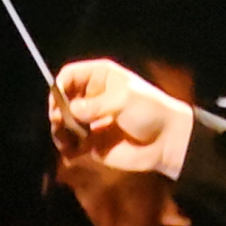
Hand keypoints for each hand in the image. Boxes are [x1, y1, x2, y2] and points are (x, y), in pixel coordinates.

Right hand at [50, 58, 194, 179]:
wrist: (168, 140)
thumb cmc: (150, 111)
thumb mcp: (123, 100)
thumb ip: (94, 105)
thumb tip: (69, 110)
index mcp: (101, 77)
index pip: (70, 75)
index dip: (60, 86)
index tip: (58, 101)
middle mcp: (92, 96)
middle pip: (62, 99)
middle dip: (57, 110)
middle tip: (61, 121)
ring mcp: (91, 120)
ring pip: (62, 122)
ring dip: (58, 130)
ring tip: (65, 138)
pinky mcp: (92, 142)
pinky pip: (71, 144)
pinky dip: (66, 147)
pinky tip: (71, 150)